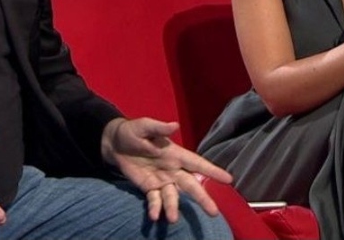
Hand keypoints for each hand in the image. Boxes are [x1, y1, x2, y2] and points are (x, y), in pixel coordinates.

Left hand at [101, 117, 232, 222]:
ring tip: (172, 219)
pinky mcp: (149, 188)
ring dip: (173, 207)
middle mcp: (172, 169)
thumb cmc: (133, 131)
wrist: (115, 144)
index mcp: (175, 154)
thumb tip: (174, 125)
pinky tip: (154, 217)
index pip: (197, 163)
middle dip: (202, 198)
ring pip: (172, 196)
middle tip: (213, 212)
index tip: (228, 180)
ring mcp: (162, 180)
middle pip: (191, 185)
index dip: (212, 171)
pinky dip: (155, 208)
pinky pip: (154, 200)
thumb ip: (158, 127)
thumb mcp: (144, 126)